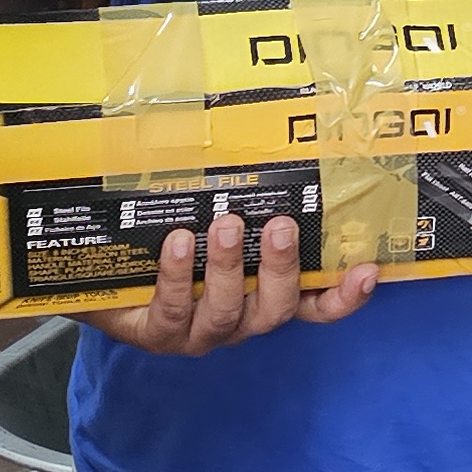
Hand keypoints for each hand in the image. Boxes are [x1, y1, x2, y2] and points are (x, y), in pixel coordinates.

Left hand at [83, 210, 376, 356]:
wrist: (102, 273)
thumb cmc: (169, 239)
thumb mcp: (211, 217)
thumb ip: (242, 197)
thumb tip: (266, 137)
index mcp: (262, 295)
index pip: (315, 304)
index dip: (344, 295)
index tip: (369, 269)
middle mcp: (240, 319)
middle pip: (277, 309)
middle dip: (281, 268)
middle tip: (279, 225)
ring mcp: (200, 332)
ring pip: (228, 312)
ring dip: (230, 268)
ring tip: (224, 224)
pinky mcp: (159, 334)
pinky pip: (175, 310)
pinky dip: (179, 276)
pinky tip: (179, 242)